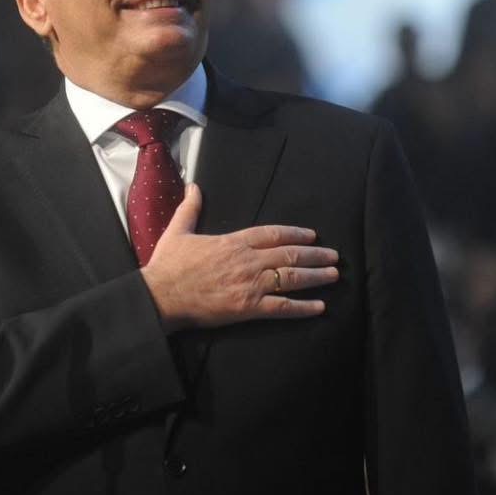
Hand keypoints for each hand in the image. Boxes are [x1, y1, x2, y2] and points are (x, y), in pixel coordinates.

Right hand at [139, 183, 339, 332]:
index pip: (272, 234)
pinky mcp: (248, 308)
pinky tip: (320, 307)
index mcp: (234, 242)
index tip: (311, 235)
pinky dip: (303, 308)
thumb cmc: (169, 265)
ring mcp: (250, 284)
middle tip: (334, 255)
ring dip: (315, 276)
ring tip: (334, 275)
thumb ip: (190, 208)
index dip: (294, 233)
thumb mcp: (179, 230)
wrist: (161, 295)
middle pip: (289, 255)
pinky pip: (282, 307)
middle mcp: (248, 261)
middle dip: (314, 255)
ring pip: (291, 278)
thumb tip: (193, 186)